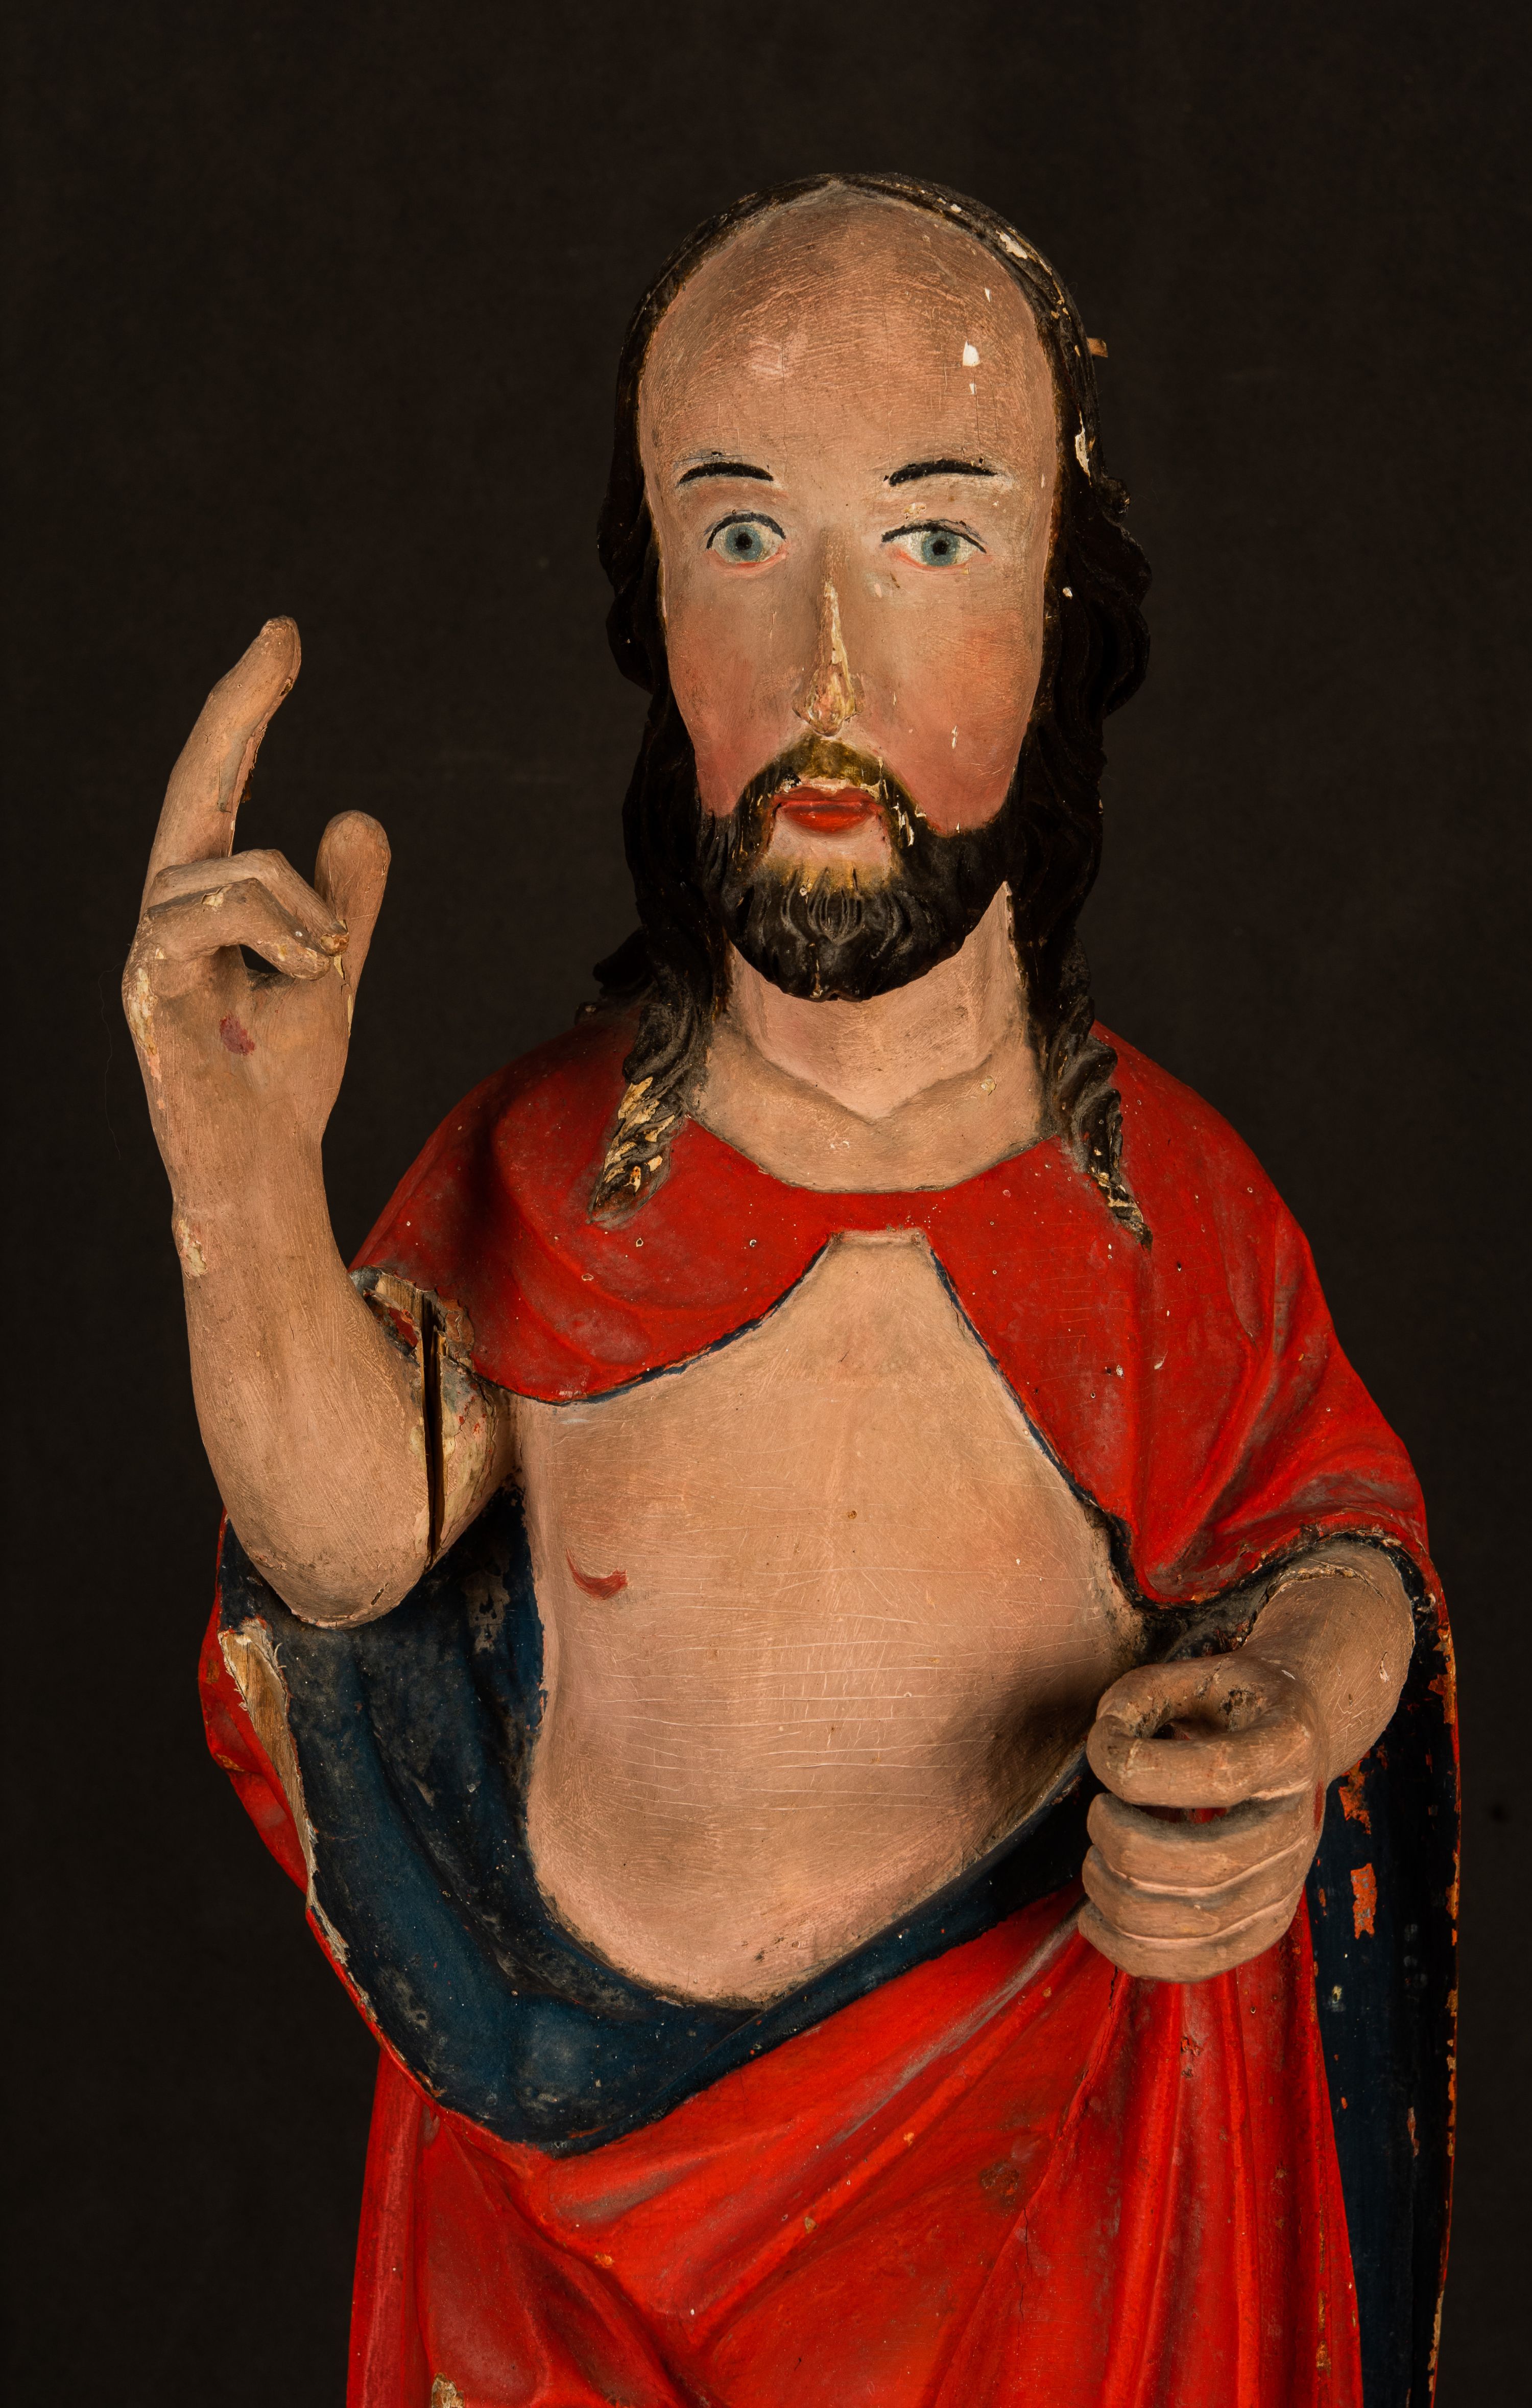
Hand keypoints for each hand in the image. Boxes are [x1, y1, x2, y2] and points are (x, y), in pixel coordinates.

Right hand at [123, 620, 389, 1214]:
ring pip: (227, 867)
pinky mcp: (143, 989)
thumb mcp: (332, 970)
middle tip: (285, 638)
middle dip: (237, 710)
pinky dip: (273, 937)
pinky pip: (202, 921)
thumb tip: (353, 815)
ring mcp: (147, 947)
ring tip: (324, 964)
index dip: (243, 711)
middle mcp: (165, 910)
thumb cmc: (283, 1076)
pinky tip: (301, 978)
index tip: (281, 637)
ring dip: (298, 908)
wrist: (266, 1162)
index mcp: (206, 900)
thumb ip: (343, 903)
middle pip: (195, 787)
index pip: (217, 786)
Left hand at [1080, 1653, 1327, 1981]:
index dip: (1136, 1767)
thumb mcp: (1189, 1674)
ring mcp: (1289, 1879)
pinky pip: (1202, 1961)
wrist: (1297, 1737)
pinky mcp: (1268, 1921)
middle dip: (1120, 1841)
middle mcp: (1300, 1821)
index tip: (1101, 1749)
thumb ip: (1136, 1697)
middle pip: (1205, 1862)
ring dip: (1120, 1897)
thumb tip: (1104, 1746)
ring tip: (1095, 1861)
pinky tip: (1096, 1920)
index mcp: (1288, 1749)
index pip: (1214, 1774)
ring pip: (1199, 1920)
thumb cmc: (1228, 1705)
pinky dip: (1135, 1952)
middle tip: (1096, 1812)